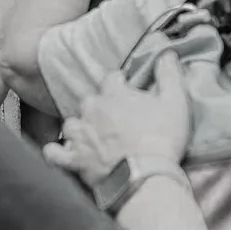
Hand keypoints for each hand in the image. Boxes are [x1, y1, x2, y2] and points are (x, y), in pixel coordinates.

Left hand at [45, 53, 191, 185]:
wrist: (146, 176)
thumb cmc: (162, 138)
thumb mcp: (175, 102)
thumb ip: (169, 74)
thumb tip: (166, 53)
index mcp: (114, 94)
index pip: (111, 78)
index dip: (119, 83)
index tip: (126, 89)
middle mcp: (92, 110)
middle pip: (89, 101)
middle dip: (99, 107)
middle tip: (114, 118)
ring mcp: (80, 136)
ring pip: (71, 124)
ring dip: (79, 128)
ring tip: (91, 136)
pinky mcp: (74, 160)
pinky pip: (55, 153)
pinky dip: (56, 152)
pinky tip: (60, 152)